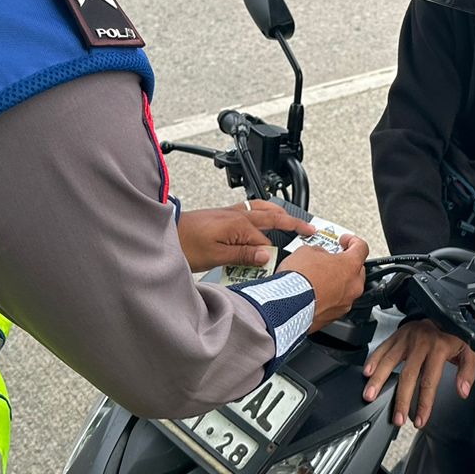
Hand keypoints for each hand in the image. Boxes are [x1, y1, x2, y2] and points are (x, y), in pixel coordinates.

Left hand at [176, 200, 314, 272]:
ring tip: (293, 219)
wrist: (165, 232)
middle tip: (309, 229)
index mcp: (239, 225)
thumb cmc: (185, 244)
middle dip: (293, 223)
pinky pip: (251, 208)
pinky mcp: (224, 214)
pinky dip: (264, 211)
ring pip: (263, 208)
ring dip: (280, 213)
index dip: (274, 255)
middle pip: (272, 217)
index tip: (284, 264)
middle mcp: (237, 214)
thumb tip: (267, 256)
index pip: (266, 242)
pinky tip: (264, 216)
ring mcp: (231, 212)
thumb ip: (243, 255)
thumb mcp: (215, 256)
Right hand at [279, 236, 368, 331]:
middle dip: (345, 264)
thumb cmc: (298, 279)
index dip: (353, 241)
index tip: (345, 241)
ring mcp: (345, 304)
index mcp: (350, 266)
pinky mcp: (334, 317)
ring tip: (319, 278)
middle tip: (331, 260)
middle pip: (357, 271)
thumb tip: (320, 255)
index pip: (361, 248)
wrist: (286, 306)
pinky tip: (315, 293)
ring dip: (337, 283)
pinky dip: (329, 298)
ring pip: (347, 289)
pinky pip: (335, 304)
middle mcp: (353, 287)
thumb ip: (320, 251)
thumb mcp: (306, 251)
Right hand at [362, 318, 474, 428]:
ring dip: (379, 380)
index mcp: (439, 348)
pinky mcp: (397, 335)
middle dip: (401, 399)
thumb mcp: (470, 350)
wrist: (443, 310)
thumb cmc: (454, 334)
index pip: (430, 380)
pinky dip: (373, 360)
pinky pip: (382, 348)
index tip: (420, 420)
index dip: (424, 403)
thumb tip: (463, 391)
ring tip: (370, 396)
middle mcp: (421, 343)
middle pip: (408, 375)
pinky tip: (367, 373)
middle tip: (397, 419)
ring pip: (390, 361)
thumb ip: (468, 372)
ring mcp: (407, 338)